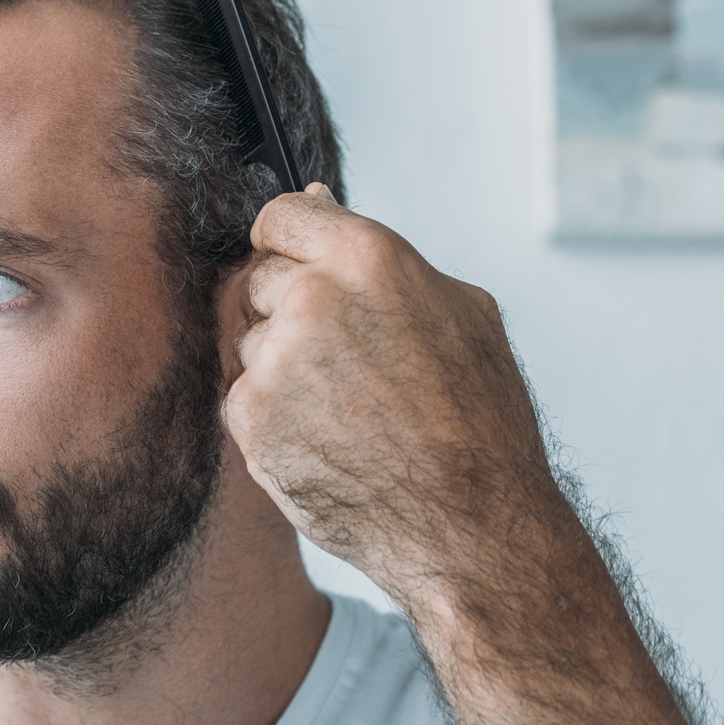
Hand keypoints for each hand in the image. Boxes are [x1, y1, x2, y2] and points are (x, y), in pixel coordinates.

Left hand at [223, 185, 562, 604]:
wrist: (468, 524)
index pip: (279, 216)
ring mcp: (272, 361)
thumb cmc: (479, 418)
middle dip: (292, 311)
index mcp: (367, 258)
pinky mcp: (247, 418)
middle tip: (354, 362)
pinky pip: (244, 398)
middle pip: (261, 281)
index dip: (288, 241)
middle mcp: (310, 300)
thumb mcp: (462, 310)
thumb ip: (380, 255)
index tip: (298, 263)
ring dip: (285, 369)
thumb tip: (316, 200)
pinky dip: (274, 418)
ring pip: (253, 345)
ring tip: (353, 411)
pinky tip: (329, 441)